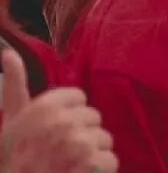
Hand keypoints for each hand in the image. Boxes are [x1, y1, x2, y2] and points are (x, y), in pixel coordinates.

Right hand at [0, 49, 117, 172]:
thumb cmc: (13, 159)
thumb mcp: (10, 121)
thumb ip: (15, 85)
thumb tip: (9, 53)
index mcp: (45, 107)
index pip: (79, 98)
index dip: (66, 117)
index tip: (51, 133)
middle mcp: (63, 121)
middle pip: (93, 118)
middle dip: (79, 135)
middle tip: (57, 153)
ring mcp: (79, 143)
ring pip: (104, 139)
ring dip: (89, 155)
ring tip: (66, 165)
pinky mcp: (92, 164)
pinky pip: (110, 160)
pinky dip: (98, 171)